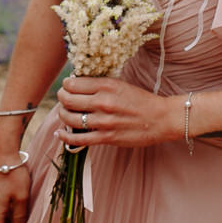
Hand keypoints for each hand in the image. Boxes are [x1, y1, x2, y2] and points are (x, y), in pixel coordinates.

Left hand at [52, 75, 177, 147]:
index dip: (66, 85)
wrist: (161, 119)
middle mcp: (103, 102)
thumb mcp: (121, 85)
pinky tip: (60, 132)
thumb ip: (100, 85)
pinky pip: (78, 139)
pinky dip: (65, 136)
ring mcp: (104, 121)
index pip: (73, 83)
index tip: (67, 86)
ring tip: (64, 113)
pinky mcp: (107, 137)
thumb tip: (77, 84)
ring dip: (62, 115)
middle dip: (61, 98)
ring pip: (69, 118)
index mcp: (107, 86)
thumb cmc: (141, 101)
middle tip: (63, 98)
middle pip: (67, 100)